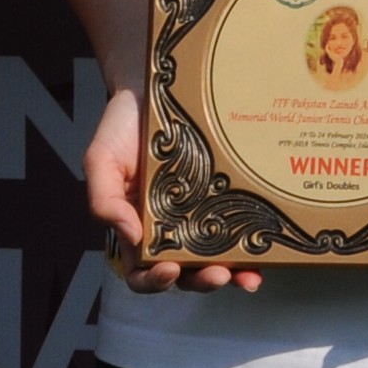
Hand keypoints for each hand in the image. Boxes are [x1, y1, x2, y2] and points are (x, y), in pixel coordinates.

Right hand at [85, 79, 257, 294]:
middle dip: (202, 281)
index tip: (169, 270)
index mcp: (138, 227)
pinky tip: (267, 253)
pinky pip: (244, 227)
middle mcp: (173, 227)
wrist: (152, 86)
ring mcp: (204, 213)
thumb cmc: (121, 127)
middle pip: (187, 273)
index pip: (143, 271)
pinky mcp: (230, 195)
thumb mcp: (100, 160)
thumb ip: (104, 201)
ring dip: (233, 273)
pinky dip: (255, 247)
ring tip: (246, 276)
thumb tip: (129, 237)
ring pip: (219, 257)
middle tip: (217, 274)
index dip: (154, 281)